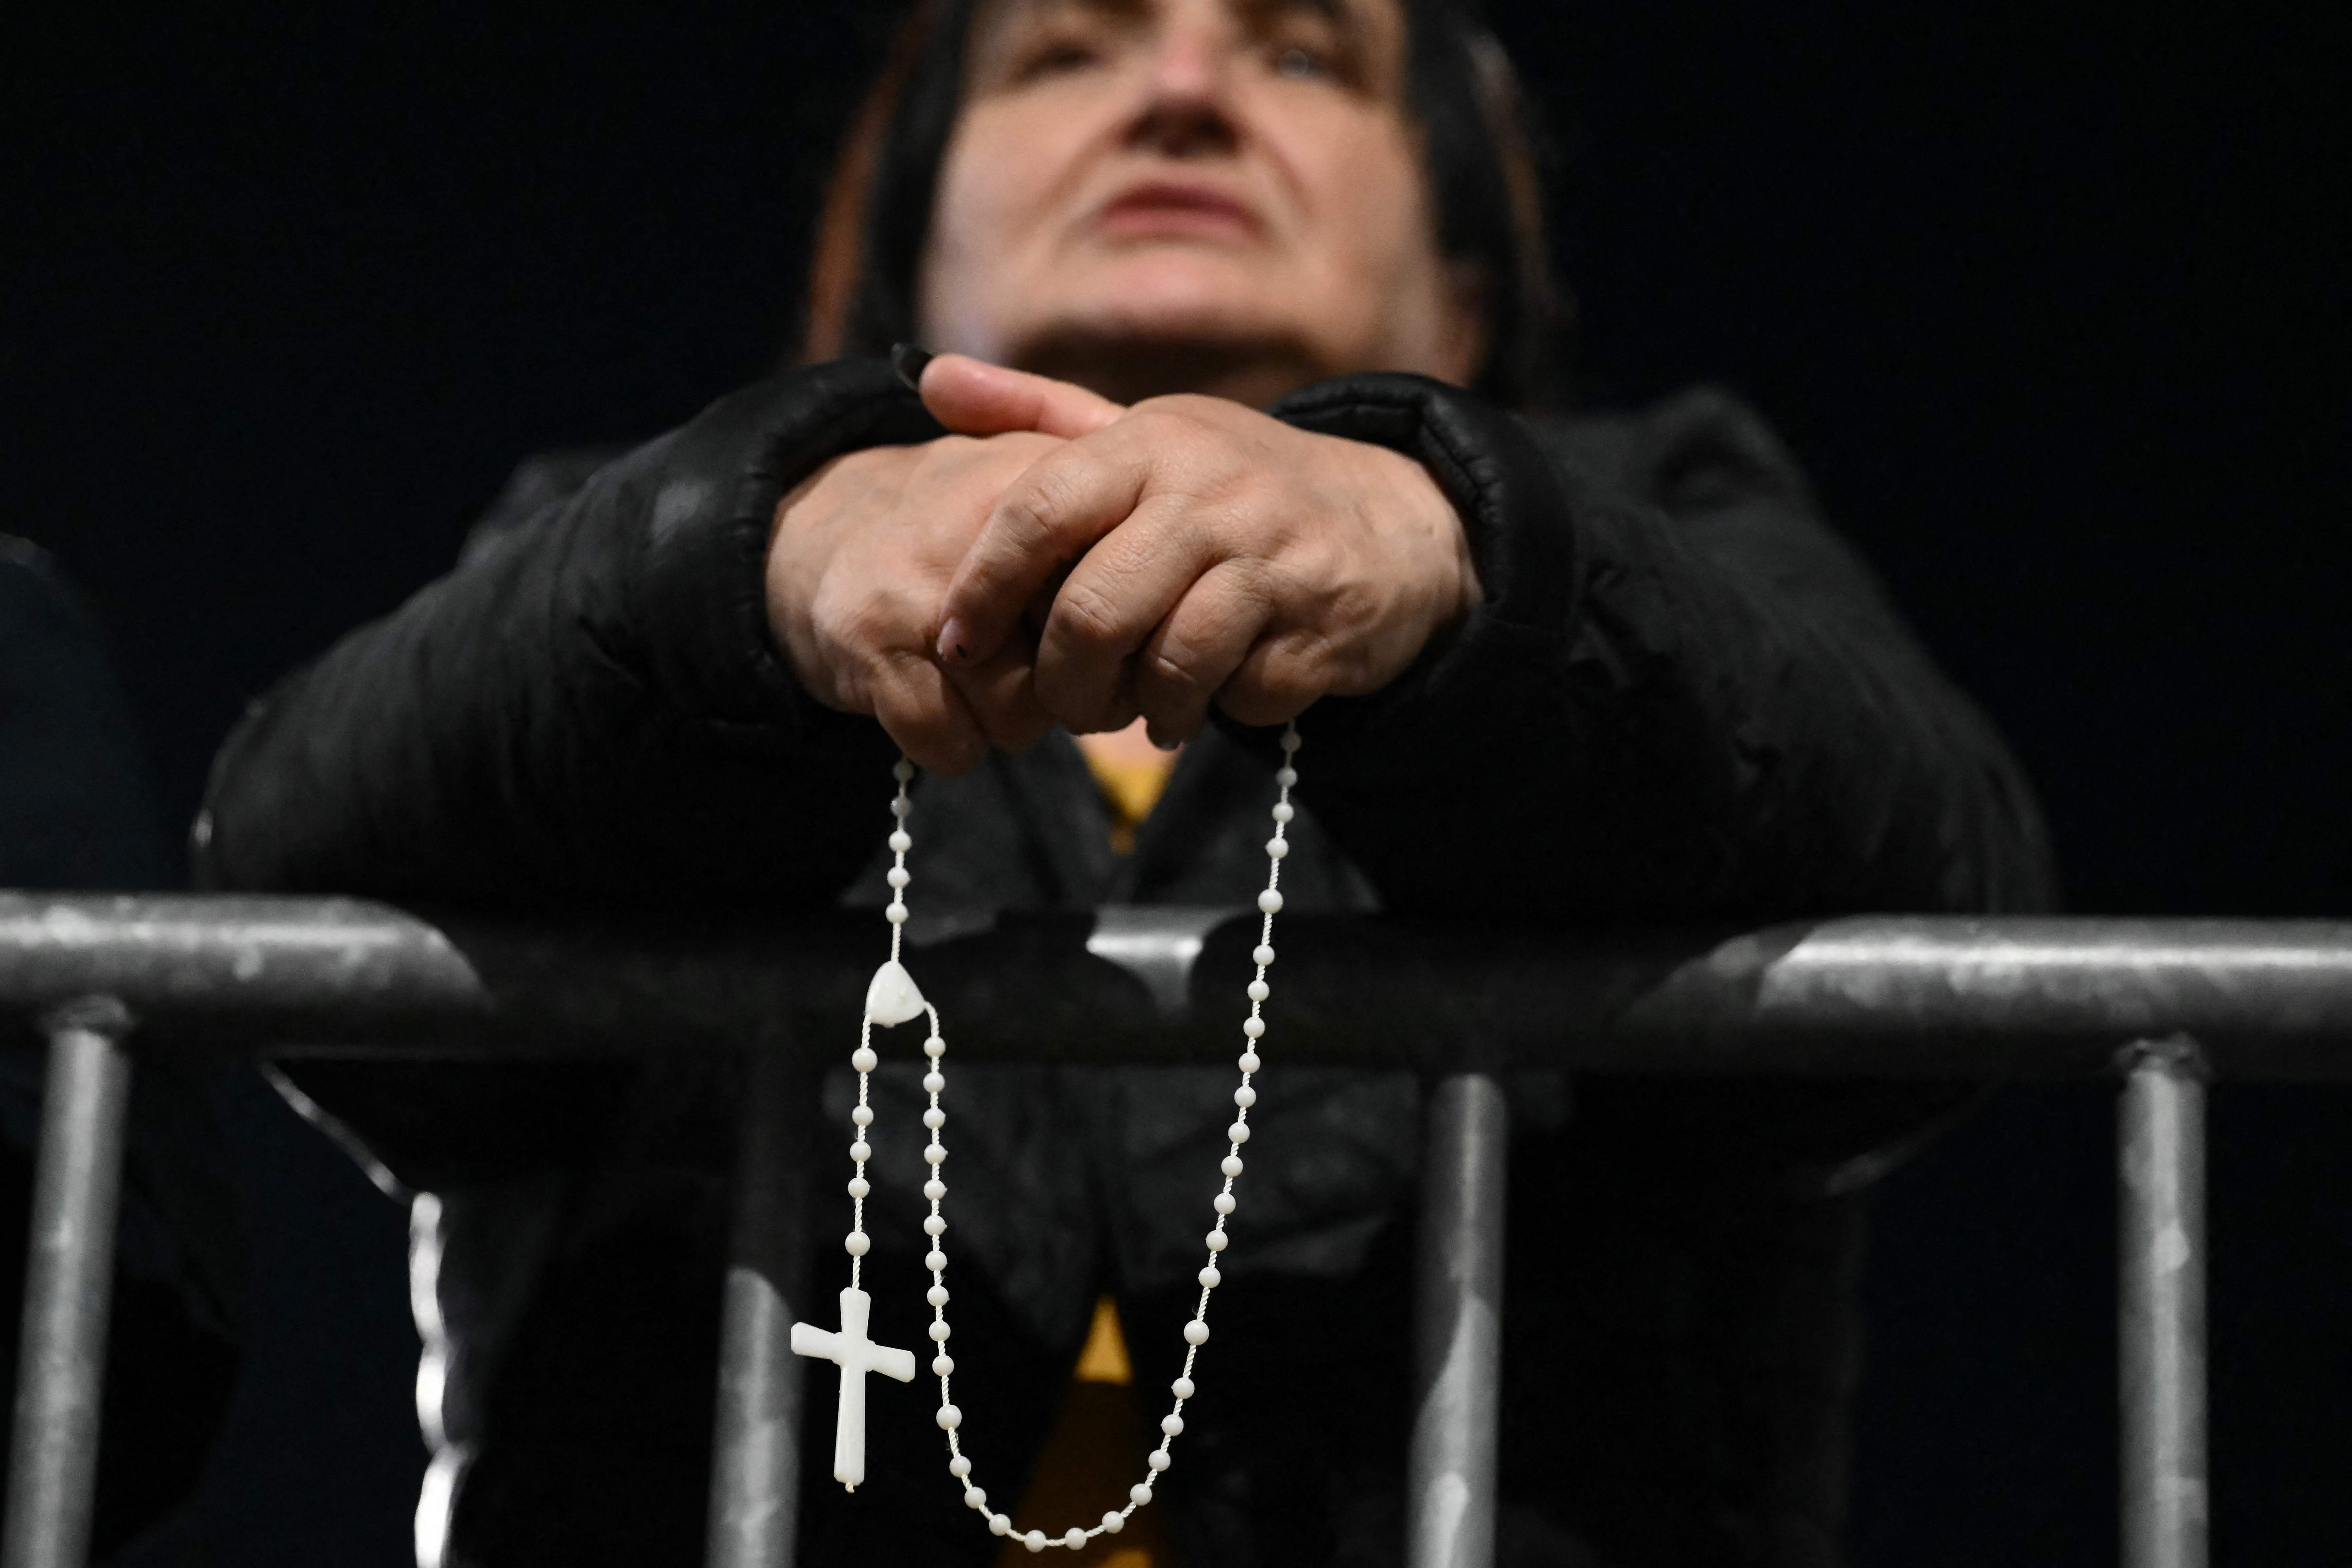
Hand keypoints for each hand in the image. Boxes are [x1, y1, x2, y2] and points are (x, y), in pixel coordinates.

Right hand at [764, 360, 1122, 772]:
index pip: (1123, 598)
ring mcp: (918, 590)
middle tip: (1037, 669)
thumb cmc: (957, 518)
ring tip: (987, 683)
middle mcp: (978, 532)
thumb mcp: (1034, 470)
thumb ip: (1117, 485)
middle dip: (1071, 691)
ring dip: (1010, 724)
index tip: (1109, 642)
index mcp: (1036, 488)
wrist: (818, 526)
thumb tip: (1204, 543)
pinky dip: (953, 745)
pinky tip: (941, 706)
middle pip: (1078, 667)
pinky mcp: (869, 646)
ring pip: (1017, 716)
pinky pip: (951, 743)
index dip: (1125, 642)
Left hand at [928, 368, 1481, 745]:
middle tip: (1063, 702)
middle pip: (1092, 611)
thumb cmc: (1234, 491)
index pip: (1037, 511)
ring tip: (1140, 709)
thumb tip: (926, 378)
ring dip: (1140, 708)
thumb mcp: (1142, 437)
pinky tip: (1216, 697)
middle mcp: (1210, 491)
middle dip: (1062, 680)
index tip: (958, 641)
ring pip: (1167, 663)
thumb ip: (1035, 414)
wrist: (1392, 527)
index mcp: (1151, 443)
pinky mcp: (1319, 623)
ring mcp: (1271, 557)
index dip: (983, 587)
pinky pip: (1239, 695)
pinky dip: (1217, 712)